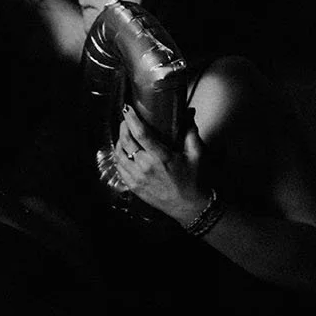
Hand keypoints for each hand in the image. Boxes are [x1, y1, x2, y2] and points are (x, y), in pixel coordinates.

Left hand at [113, 104, 210, 226]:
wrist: (188, 206)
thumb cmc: (193, 180)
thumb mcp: (196, 154)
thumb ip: (190, 132)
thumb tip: (188, 114)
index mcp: (161, 157)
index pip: (141, 134)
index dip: (131, 119)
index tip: (127, 109)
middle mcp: (145, 167)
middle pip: (125, 142)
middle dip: (123, 127)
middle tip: (126, 120)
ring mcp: (137, 178)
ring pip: (119, 155)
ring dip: (119, 142)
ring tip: (124, 135)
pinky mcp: (133, 186)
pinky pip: (119, 169)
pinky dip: (119, 157)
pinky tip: (124, 152)